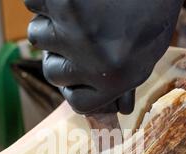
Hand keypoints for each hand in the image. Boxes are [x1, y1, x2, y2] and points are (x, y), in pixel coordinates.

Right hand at [24, 0, 182, 114]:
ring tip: (80, 7)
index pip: (79, 103)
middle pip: (52, 73)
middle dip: (63, 55)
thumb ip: (128, 80)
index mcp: (117, 78)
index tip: (79, 78)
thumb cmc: (152, 4)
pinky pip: (33, 4)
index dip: (77, 89)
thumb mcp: (148, 48)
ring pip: (37, 37)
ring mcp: (69, 28)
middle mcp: (90, 60)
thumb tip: (120, 110)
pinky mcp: (55, 0)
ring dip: (52, 24)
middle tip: (82, 34)